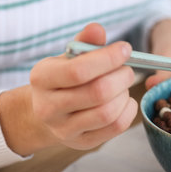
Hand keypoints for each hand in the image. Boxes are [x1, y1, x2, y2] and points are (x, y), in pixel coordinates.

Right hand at [0, 23, 137, 155]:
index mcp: (42, 78)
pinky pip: (115, 128)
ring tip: (123, 85)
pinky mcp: (82, 142)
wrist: (50, 110)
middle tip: (128, 70)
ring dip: (124, 95)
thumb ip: (85, 42)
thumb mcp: (69, 57)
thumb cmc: (66, 77)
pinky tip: (125, 100)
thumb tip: (97, 29)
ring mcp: (64, 129)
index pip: (78, 70)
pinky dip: (128, 111)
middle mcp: (48, 107)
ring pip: (108, 113)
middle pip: (98, 93)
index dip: (107, 58)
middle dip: (121, 77)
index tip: (126, 49)